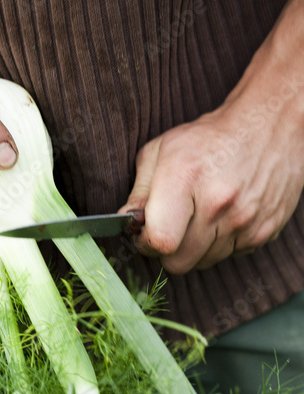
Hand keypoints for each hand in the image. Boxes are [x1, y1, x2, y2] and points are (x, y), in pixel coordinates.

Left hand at [119, 0, 303, 273]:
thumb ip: (139, 191)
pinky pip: (228, 256)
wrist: (269, 126)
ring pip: (202, 263)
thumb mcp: (161, 151)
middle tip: (167, 230)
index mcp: (185, 178)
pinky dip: (218, 245)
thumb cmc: (208, 138)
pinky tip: (220, 218)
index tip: (144, 234)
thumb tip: (126, 222)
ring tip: (196, 218)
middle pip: (178, 263)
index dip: (145, 244)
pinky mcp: (264, 232)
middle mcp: (218, 203)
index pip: (160, 241)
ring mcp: (245, 221)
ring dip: (192, 249)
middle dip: (166, 251)